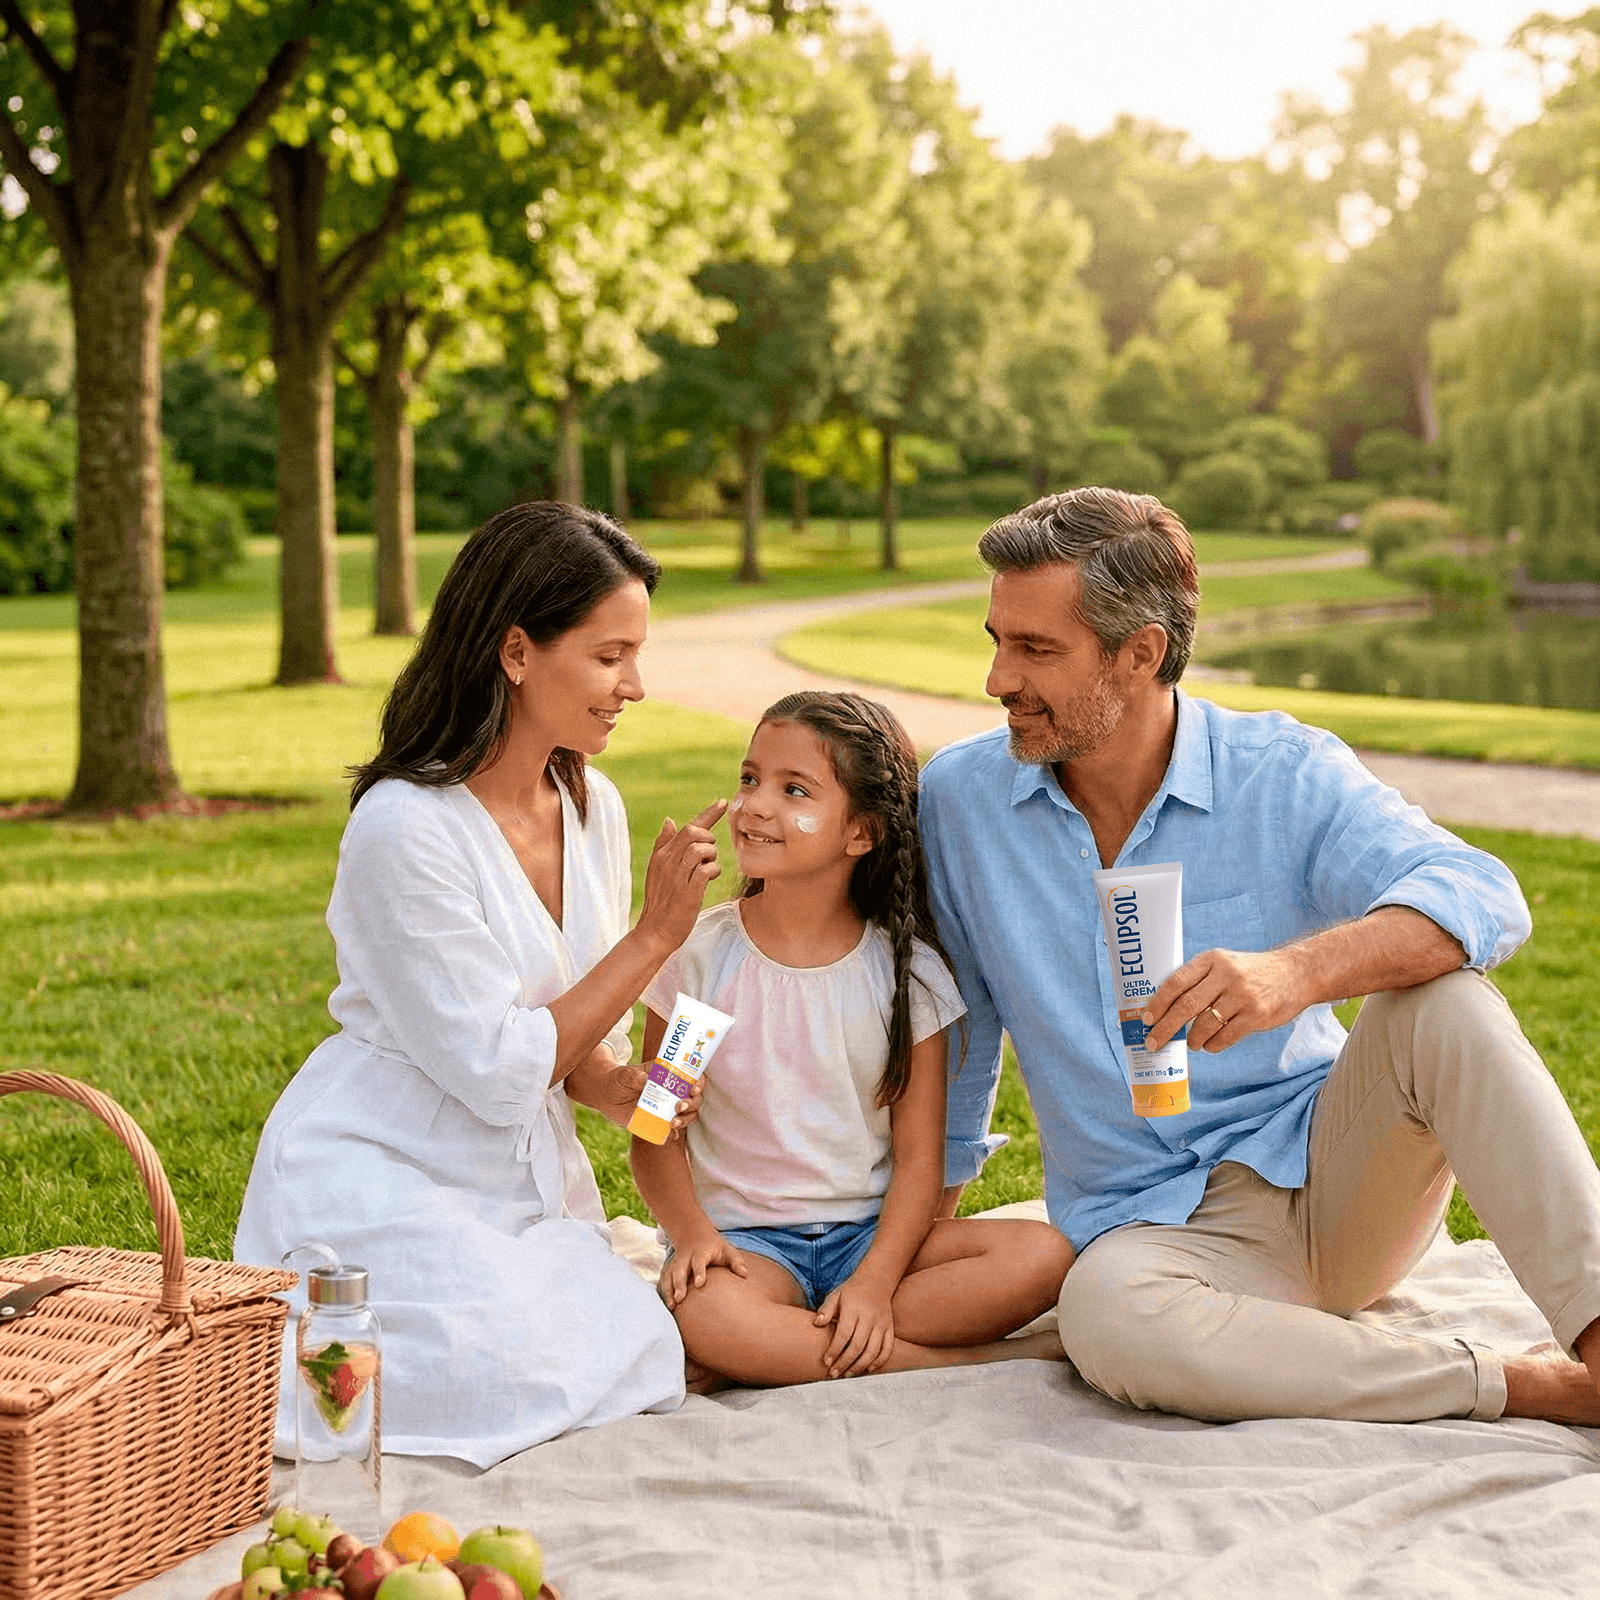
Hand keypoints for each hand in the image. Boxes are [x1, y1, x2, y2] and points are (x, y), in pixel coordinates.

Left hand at [576, 1060, 702, 1131]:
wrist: (607, 1096)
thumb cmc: (619, 1080)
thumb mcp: (624, 1075)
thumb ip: (633, 1076)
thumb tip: (644, 1079)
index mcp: (670, 1075)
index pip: (692, 1077)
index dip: (699, 1082)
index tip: (693, 1089)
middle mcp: (673, 1092)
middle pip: (694, 1098)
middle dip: (692, 1104)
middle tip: (679, 1107)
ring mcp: (668, 1108)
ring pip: (688, 1115)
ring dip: (686, 1119)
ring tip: (673, 1123)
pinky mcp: (660, 1122)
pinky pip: (673, 1130)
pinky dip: (675, 1134)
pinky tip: (671, 1136)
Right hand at [637, 800, 727, 953]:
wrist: (654, 932)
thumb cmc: (661, 901)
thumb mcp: (657, 871)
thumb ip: (664, 845)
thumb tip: (669, 820)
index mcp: (662, 854)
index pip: (687, 827)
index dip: (708, 813)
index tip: (723, 802)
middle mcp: (667, 861)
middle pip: (694, 833)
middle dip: (709, 839)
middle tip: (709, 855)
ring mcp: (677, 876)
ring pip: (700, 849)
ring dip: (711, 856)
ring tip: (708, 868)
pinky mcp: (688, 892)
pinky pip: (706, 870)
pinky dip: (713, 870)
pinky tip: (710, 878)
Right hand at [659, 1230, 747, 1309]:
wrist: (694, 1236)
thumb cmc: (715, 1249)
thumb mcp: (727, 1250)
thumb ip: (736, 1262)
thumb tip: (745, 1274)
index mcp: (701, 1253)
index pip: (699, 1262)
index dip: (699, 1272)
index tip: (700, 1284)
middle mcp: (685, 1258)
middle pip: (679, 1270)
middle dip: (679, 1284)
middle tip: (679, 1299)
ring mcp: (675, 1264)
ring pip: (668, 1276)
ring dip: (668, 1291)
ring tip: (671, 1307)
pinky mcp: (669, 1270)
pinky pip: (663, 1281)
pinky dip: (662, 1292)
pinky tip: (666, 1307)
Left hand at [814, 1271, 895, 1376]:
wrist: (877, 1280)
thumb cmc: (852, 1292)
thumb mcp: (836, 1295)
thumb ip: (826, 1310)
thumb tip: (816, 1323)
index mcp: (853, 1309)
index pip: (843, 1334)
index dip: (834, 1350)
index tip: (826, 1362)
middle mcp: (869, 1317)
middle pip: (858, 1345)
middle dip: (845, 1362)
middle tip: (834, 1373)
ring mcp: (882, 1323)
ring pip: (873, 1350)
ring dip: (860, 1366)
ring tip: (847, 1374)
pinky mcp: (890, 1328)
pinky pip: (887, 1349)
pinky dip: (879, 1362)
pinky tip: (868, 1369)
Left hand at [1142, 945, 1309, 1053]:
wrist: (1297, 974)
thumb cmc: (1251, 973)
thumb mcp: (1224, 964)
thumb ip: (1199, 980)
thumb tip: (1164, 1008)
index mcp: (1212, 960)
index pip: (1176, 982)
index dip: (1158, 1002)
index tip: (1146, 1019)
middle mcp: (1226, 975)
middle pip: (1186, 1006)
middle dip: (1165, 1028)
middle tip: (1153, 1042)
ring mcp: (1242, 995)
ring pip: (1205, 1025)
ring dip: (1192, 1039)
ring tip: (1190, 1043)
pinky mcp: (1257, 1015)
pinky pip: (1225, 1037)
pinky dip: (1212, 1045)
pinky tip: (1209, 1044)